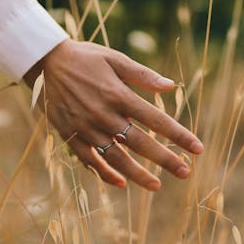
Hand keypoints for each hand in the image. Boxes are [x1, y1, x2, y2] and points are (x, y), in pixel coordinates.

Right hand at [24, 39, 203, 190]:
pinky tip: (121, 183)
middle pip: (140, 142)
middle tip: (186, 172)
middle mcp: (104, 114)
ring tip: (157, 185)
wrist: (46, 62)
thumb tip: (171, 86)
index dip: (178, 134)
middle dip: (165, 159)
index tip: (197, 148)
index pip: (155, 119)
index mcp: (118, 94)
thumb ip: (143, 75)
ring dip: (137, 174)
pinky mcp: (70, 135)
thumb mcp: (115, 59)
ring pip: (116, 157)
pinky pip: (90, 160)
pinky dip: (105, 173)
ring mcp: (86, 127)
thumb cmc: (86, 58)